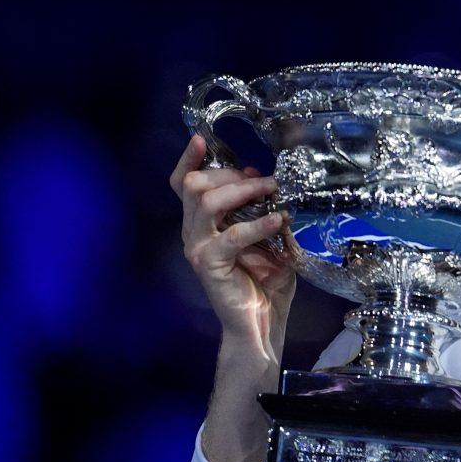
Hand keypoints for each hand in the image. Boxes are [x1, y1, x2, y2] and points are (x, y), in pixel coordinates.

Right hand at [169, 134, 295, 358]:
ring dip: (242, 190)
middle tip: (263, 179)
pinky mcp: (208, 265)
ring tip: (271, 191)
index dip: (189, 159)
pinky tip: (277, 220)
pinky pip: (230, 235)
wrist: (262, 323)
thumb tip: (272, 183)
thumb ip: (265, 211)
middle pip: (194, 185)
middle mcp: (194, 232)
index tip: (202, 138)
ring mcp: (198, 248)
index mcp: (204, 223)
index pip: (183, 184)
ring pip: (206, 202)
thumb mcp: (271, 238)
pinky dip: (257, 223)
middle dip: (230, 173)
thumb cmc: (267, 281)